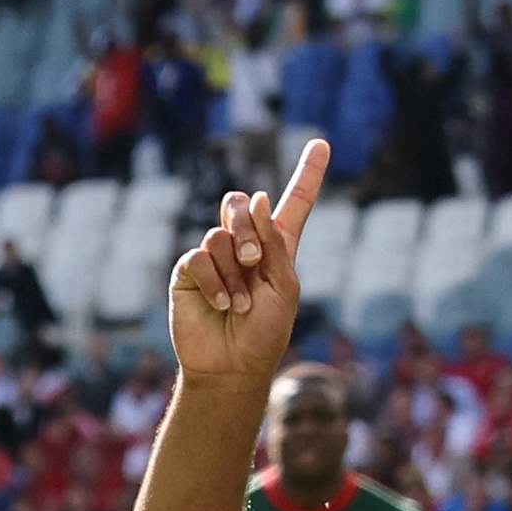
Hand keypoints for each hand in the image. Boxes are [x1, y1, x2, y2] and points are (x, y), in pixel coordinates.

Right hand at [167, 140, 325, 382]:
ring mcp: (215, 256)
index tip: (322, 143)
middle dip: (250, 229)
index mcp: (278, 247)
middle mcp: (245, 245)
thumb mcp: (283, 288)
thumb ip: (275, 244)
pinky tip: (222, 304)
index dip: (309, 174)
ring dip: (233, 271)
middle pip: (244, 205)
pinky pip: (199, 256)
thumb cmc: (265, 333)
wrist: (232, 366)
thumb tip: (261, 197)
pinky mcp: (189, 270)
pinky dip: (214, 281)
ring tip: (239, 303)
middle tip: (254, 263)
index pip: (294, 203)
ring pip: (220, 234)